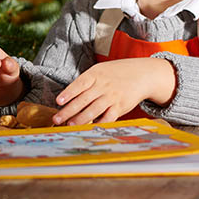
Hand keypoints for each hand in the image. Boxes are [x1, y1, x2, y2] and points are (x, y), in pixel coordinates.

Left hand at [52, 58, 175, 124]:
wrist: (141, 74)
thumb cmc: (115, 73)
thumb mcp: (99, 70)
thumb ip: (85, 82)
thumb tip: (68, 96)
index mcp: (95, 74)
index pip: (79, 84)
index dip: (68, 93)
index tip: (58, 102)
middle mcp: (103, 86)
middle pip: (83, 100)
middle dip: (68, 111)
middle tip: (57, 119)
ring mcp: (112, 97)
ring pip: (94, 110)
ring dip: (81, 119)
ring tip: (70, 125)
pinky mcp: (120, 107)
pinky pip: (108, 118)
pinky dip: (98, 124)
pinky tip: (89, 128)